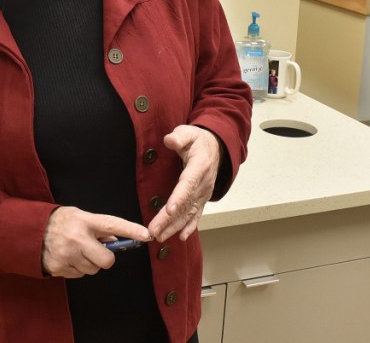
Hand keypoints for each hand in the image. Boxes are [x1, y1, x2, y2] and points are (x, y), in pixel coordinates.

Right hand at [42, 207, 150, 277]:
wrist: (30, 231)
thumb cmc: (61, 222)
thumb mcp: (80, 216)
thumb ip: (98, 227)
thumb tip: (115, 241)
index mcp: (84, 221)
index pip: (112, 225)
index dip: (130, 230)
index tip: (146, 235)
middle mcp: (76, 238)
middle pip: (106, 260)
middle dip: (105, 259)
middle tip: (97, 251)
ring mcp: (67, 255)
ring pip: (93, 270)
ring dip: (89, 263)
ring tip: (77, 251)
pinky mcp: (59, 268)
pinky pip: (79, 275)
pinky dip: (76, 268)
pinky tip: (68, 258)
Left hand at [148, 125, 220, 242]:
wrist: (216, 148)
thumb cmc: (198, 141)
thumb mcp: (188, 132)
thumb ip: (179, 137)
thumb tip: (169, 140)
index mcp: (199, 166)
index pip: (188, 183)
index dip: (179, 197)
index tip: (169, 210)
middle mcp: (203, 183)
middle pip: (185, 204)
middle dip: (169, 219)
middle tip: (153, 231)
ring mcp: (203, 193)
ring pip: (188, 213)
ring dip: (174, 226)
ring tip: (159, 237)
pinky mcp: (202, 199)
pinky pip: (196, 214)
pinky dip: (189, 227)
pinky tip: (182, 237)